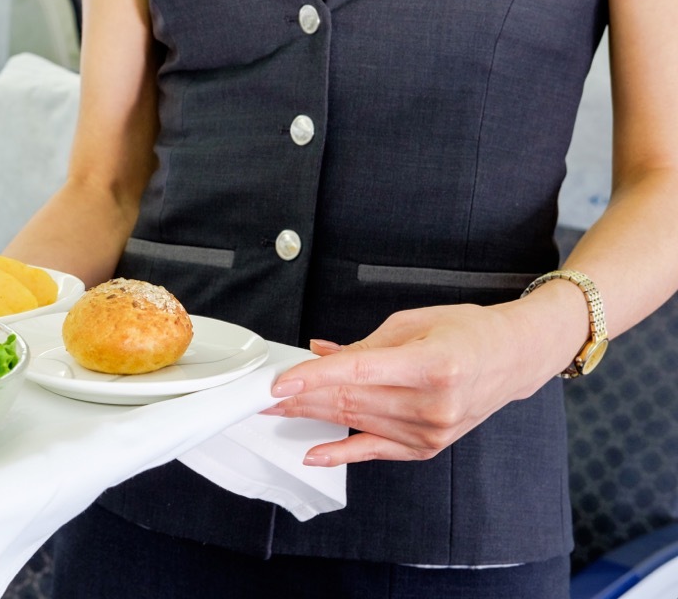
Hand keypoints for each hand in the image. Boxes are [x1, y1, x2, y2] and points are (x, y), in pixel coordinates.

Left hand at [264, 302, 569, 466]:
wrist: (514, 359)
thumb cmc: (469, 332)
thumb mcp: (415, 323)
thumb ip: (364, 344)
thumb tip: (320, 354)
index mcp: (432, 364)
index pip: (359, 373)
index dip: (313, 378)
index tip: (280, 382)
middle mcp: (433, 403)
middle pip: (350, 402)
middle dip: (300, 398)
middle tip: (263, 395)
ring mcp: (432, 430)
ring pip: (355, 423)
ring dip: (312, 416)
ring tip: (278, 410)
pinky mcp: (428, 446)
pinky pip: (375, 451)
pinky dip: (341, 452)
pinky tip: (313, 451)